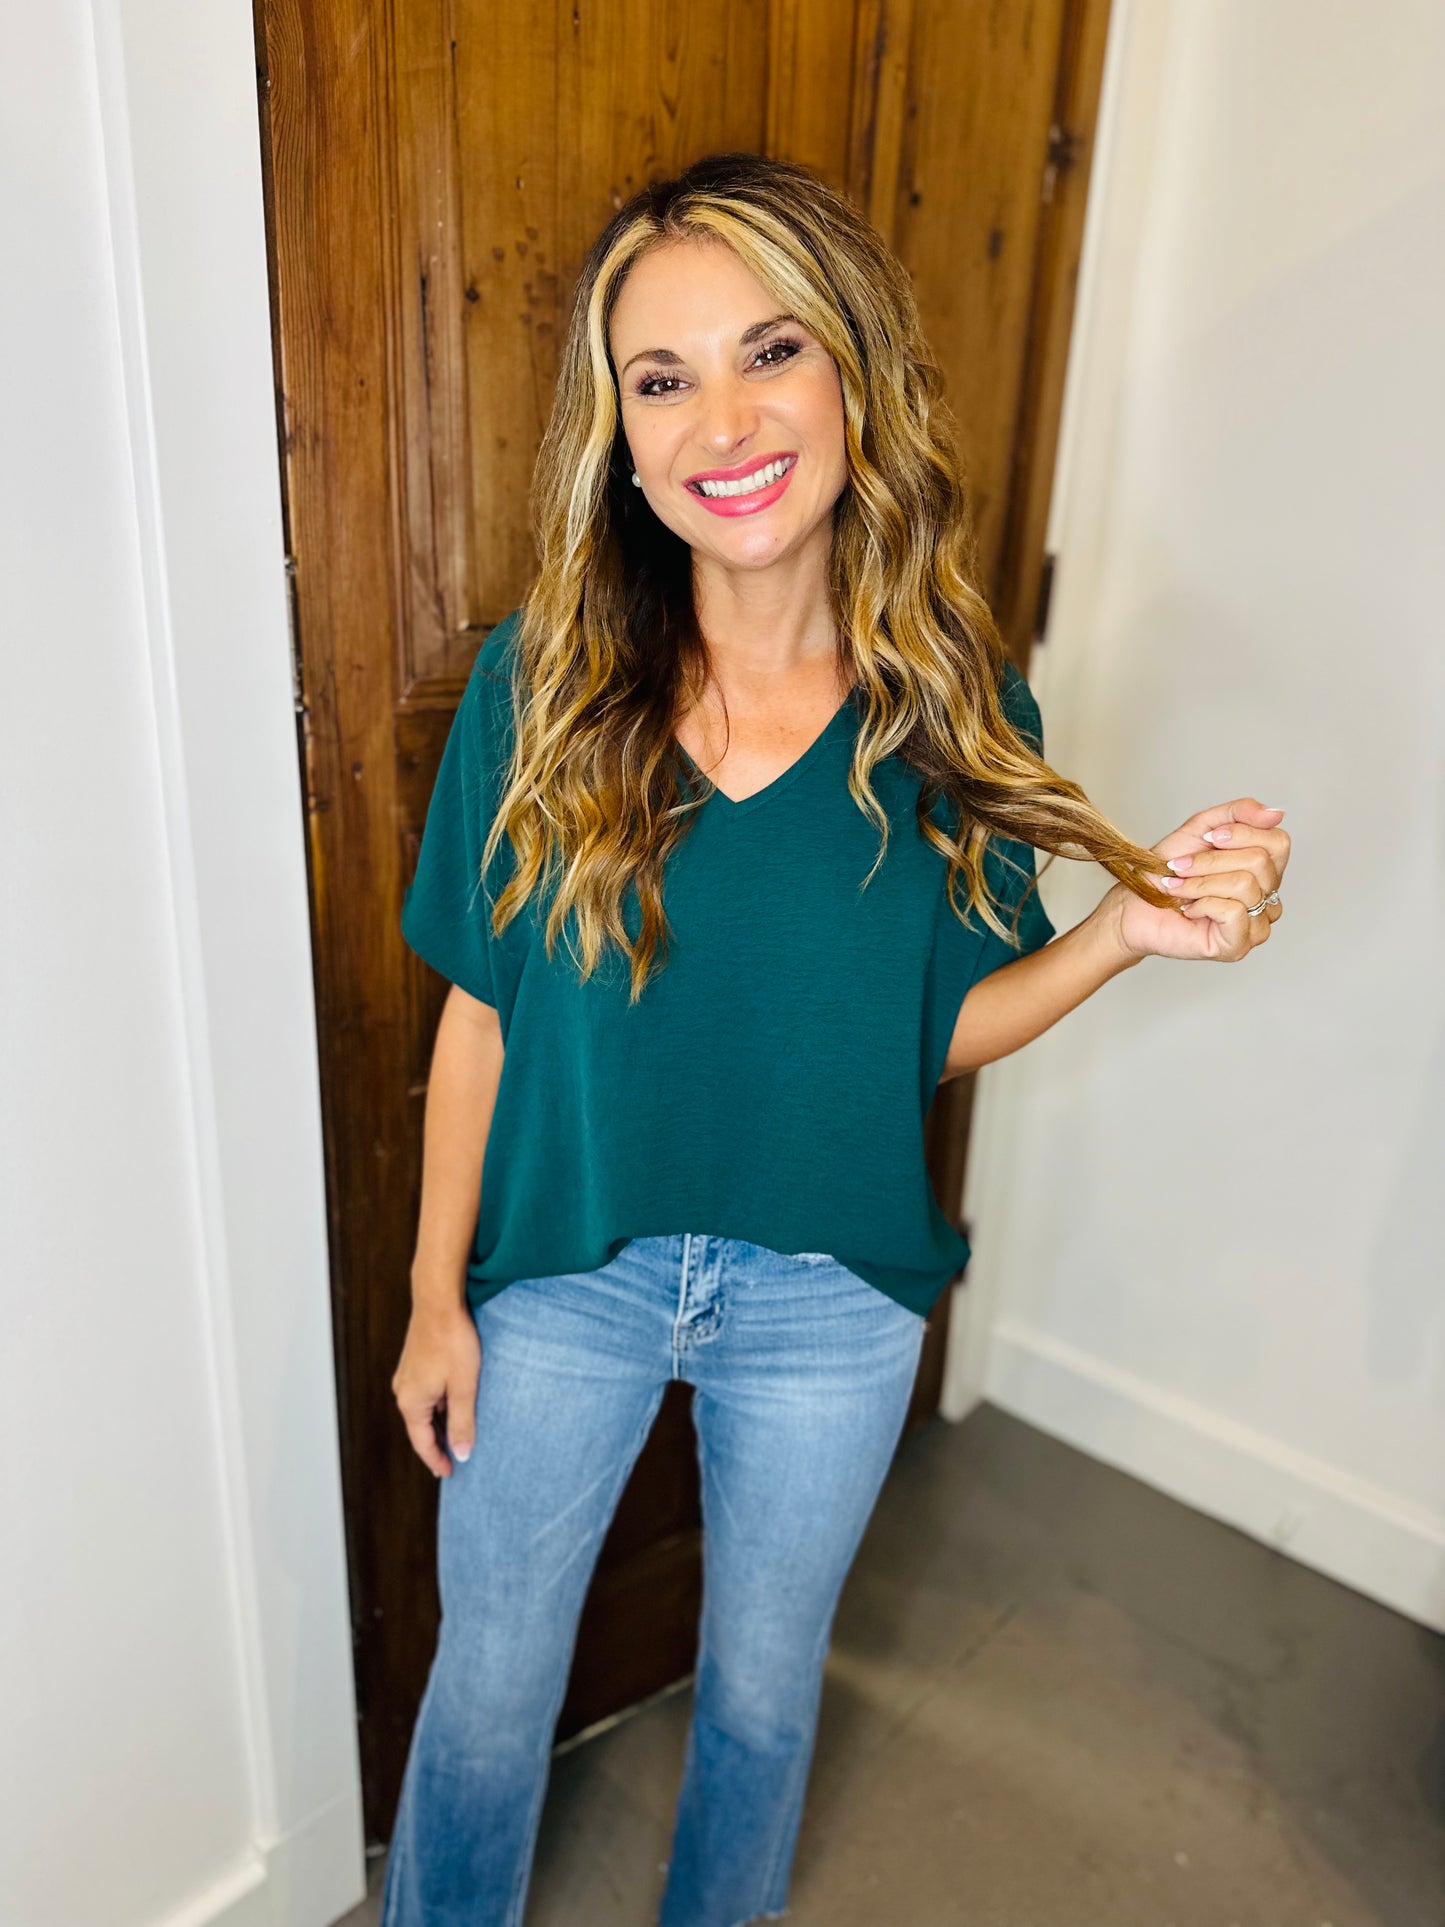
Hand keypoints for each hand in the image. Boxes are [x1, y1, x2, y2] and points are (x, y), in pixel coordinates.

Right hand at [391, 1300, 481, 1476]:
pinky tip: (453, 1403)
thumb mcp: (463, 1388)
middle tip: (455, 1459)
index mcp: (411, 1402)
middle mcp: (403, 1391)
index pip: (422, 1443)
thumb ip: (462, 1423)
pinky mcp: (414, 1362)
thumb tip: (460, 1454)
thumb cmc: (453, 1342)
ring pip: (423, 1410)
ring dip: (438, 1423)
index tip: (450, 1473)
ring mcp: (406, 1375)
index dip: (437, 1460)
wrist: (439, 1301)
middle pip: (420, 1428)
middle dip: (437, 1444)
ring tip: (457, 1434)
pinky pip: (424, 1393)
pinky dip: (437, 1405)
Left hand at [1101, 797, 1289, 962]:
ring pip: (1246, 886)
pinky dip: (1203, 904)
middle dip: (1212, 861)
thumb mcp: (1201, 829)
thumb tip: (1276, 813)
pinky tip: (1189, 910)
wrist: (1134, 905)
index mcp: (1265, 871)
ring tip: (1180, 888)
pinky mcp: (1238, 946)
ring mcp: (1256, 925)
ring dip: (1201, 882)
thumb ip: (1238, 814)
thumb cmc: (1167, 872)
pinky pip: (1234, 911)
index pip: (1278, 843)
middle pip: (1260, 862)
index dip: (1242, 834)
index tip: (1207, 839)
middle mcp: (1268, 898)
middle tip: (1183, 868)